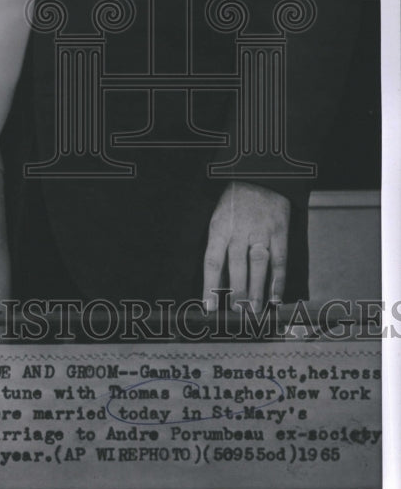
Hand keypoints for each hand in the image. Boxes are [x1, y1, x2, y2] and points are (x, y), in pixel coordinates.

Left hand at [202, 181, 289, 311]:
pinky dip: (278, 281)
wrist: (259, 175)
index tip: (209, 306)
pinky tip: (276, 298)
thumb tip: (219, 281)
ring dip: (256, 291)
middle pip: (236, 267)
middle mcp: (239, 231)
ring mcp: (261, 231)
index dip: (210, 285)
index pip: (212, 261)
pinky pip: (279, 260)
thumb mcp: (219, 218)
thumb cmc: (235, 201)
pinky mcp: (280, 231)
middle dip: (236, 293)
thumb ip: (220, 247)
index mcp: (219, 227)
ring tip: (253, 311)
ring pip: (258, 266)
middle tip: (236, 313)